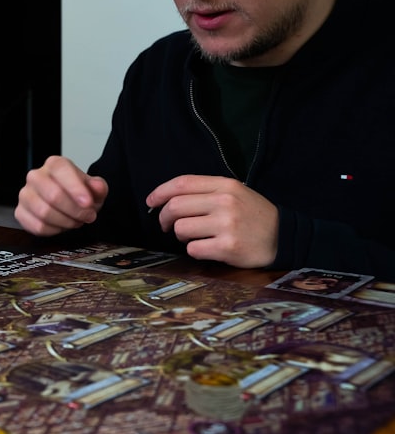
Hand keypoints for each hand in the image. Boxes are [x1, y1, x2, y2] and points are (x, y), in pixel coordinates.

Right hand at [14, 156, 108, 235]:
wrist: (67, 203)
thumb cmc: (78, 193)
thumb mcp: (94, 188)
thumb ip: (98, 187)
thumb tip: (96, 187)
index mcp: (54, 164)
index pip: (61, 171)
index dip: (75, 189)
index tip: (88, 203)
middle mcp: (36, 176)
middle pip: (53, 195)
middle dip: (74, 210)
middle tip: (87, 216)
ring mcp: (25, 194)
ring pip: (44, 212)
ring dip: (65, 221)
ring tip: (75, 221)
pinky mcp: (20, 212)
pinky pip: (36, 226)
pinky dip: (54, 230)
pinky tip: (61, 226)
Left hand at [147, 175, 277, 267]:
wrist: (283, 237)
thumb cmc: (252, 215)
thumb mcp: (234, 193)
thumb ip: (204, 191)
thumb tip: (166, 199)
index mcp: (224, 185)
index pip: (182, 183)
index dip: (160, 192)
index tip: (150, 202)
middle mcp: (224, 202)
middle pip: (175, 207)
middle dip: (164, 218)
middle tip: (166, 226)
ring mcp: (226, 224)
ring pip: (180, 229)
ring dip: (180, 236)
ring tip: (193, 237)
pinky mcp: (227, 247)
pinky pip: (193, 249)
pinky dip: (194, 250)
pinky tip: (207, 248)